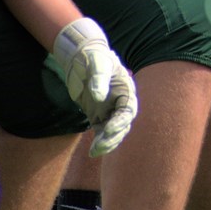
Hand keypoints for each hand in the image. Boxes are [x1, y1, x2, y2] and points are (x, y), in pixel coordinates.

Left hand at [52, 18, 138, 156]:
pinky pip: (102, 133)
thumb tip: (99, 97)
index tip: (109, 129)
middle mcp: (121, 103)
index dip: (120, 122)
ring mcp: (110, 111)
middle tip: (100, 145)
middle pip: (123, 125)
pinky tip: (92, 151)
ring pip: (114, 133)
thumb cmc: (94, 58)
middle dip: (113, 137)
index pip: (127, 111)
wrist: (83, 59)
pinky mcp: (99, 116)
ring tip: (95, 151)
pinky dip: (99, 142)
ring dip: (107, 143)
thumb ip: (99, 79)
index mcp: (126, 91)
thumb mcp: (97, 64)